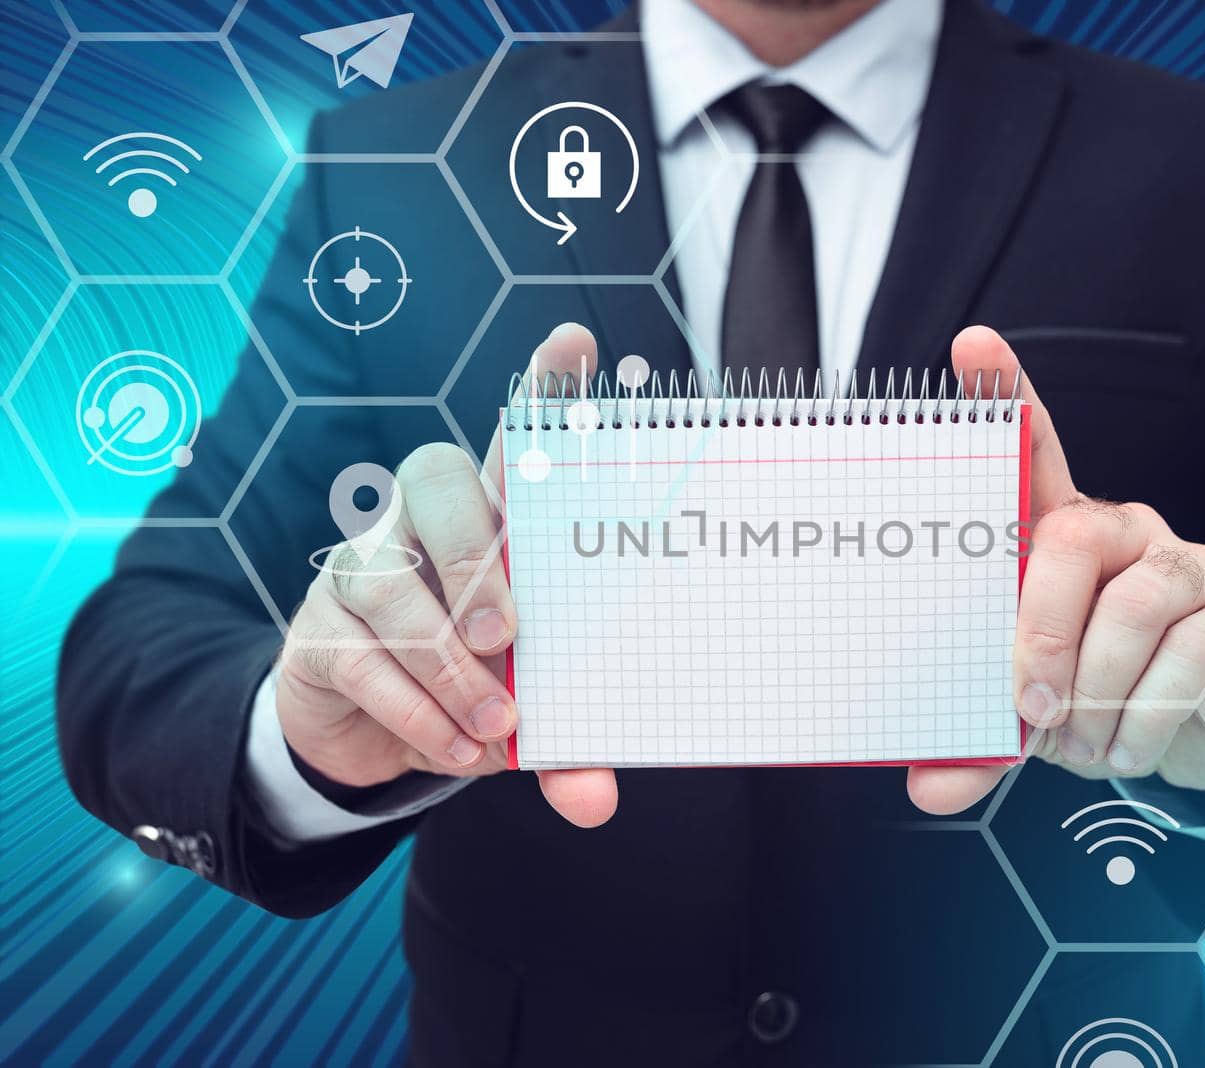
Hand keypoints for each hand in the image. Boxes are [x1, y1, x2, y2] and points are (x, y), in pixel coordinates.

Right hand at [275, 323, 617, 827]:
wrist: (369, 738)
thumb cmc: (472, 691)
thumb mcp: (529, 714)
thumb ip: (564, 744)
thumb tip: (596, 800)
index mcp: (494, 521)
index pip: (514, 438)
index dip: (543, 385)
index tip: (575, 339)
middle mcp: (423, 522)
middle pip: (437, 474)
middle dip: (474, 552)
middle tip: (508, 638)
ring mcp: (364, 564)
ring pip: (392, 581)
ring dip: (446, 665)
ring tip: (494, 728)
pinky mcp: (322, 626)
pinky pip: (361, 657)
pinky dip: (413, 711)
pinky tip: (452, 750)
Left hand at [907, 327, 1204, 814]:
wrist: (1196, 736)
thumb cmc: (1090, 699)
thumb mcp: (1026, 717)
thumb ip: (979, 745)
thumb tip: (928, 792)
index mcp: (1051, 538)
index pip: (1031, 448)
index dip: (1005, 393)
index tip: (971, 342)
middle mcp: (1117, 530)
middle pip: (1070, 539)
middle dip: (1038, 635)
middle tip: (1027, 710)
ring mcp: (1179, 562)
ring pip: (1130, 609)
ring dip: (1095, 696)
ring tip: (1083, 744)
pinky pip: (1183, 660)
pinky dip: (1142, 723)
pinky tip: (1127, 750)